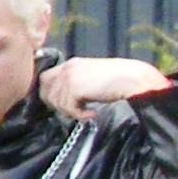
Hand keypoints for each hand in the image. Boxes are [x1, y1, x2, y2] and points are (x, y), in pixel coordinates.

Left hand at [39, 57, 173, 116]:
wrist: (132, 78)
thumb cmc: (119, 80)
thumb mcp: (92, 77)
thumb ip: (78, 83)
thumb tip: (68, 99)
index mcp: (71, 64)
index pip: (46, 79)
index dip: (50, 94)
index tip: (64, 104)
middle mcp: (67, 68)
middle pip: (46, 90)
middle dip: (56, 104)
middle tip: (74, 110)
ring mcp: (70, 76)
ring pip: (57, 102)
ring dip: (71, 111)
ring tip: (88, 111)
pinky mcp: (75, 87)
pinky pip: (68, 108)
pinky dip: (80, 115)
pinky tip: (93, 113)